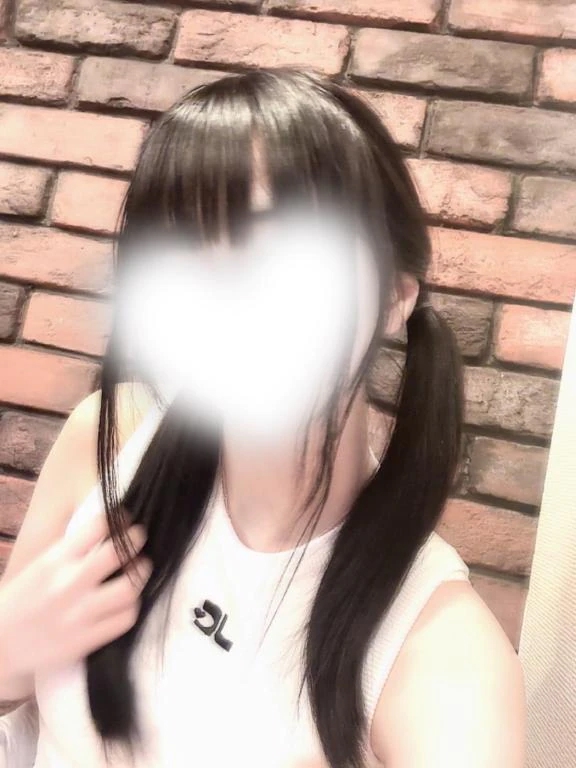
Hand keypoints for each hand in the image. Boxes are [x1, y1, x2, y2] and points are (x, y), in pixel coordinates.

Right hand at [0, 510, 151, 680]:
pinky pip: (125, 618)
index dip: (118, 518)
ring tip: (139, 570)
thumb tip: (110, 530)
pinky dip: (132, 606)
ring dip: (140, 575)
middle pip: (119, 553)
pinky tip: (128, 600)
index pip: (98, 526)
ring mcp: (79, 614)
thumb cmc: (22, 600)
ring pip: (130, 588)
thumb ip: (73, 551)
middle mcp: (68, 584)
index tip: (126, 519)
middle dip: (136, 540)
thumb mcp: (41, 565)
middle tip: (139, 539)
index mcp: (55, 560)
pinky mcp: (86, 640)